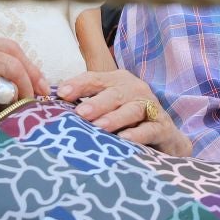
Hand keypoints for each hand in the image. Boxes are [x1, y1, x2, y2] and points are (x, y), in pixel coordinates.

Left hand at [56, 70, 192, 155]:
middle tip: (80, 113)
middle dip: (96, 102)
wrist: (166, 136)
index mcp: (118, 81)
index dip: (79, 85)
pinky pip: (150, 129)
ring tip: (100, 127)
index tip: (61, 94)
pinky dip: (138, 134)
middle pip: (114, 93)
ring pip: (132, 110)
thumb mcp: (109, 107)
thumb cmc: (129, 120)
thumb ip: (86, 104)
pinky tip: (125, 140)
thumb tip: (53, 105)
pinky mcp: (162, 128)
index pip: (95, 79)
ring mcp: (151, 108)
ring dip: (115, 118)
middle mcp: (135, 90)